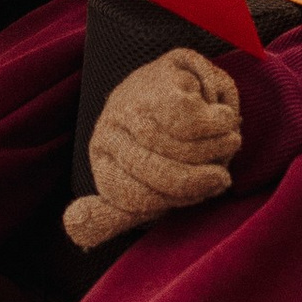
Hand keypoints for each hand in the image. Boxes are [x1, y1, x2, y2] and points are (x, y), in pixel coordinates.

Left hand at [64, 45, 242, 248]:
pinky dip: (218, 123)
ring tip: (227, 144)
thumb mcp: (136, 181)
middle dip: (197, 180)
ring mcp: (135, 97)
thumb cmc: (160, 142)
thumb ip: (111, 215)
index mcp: (102, 155)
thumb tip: (74, 229)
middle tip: (221, 178)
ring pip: (178, 145)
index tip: (203, 194)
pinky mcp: (165, 72)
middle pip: (157, 172)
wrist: (176, 79)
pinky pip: (195, 116)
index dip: (174, 200)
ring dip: (214, 150)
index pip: (132, 197)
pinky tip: (223, 117)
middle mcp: (111, 125)